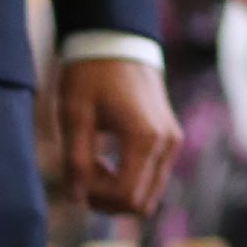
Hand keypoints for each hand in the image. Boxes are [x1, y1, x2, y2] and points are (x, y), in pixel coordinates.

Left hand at [58, 57, 180, 216]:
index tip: (76, 174)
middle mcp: (166, 143)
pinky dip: (126, 182)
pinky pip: (150, 180)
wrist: (118, 42)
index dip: (95, 198)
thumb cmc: (91, 74)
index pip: (125, 198)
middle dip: (105, 200)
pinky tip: (105, 161)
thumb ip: (76, 160)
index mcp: (144, 138)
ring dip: (115, 193)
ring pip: (147, 197)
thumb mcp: (74, 116)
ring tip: (92, 164)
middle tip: (81, 173)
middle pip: (139, 204)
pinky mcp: (169, 141)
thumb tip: (76, 200)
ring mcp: (172, 143)